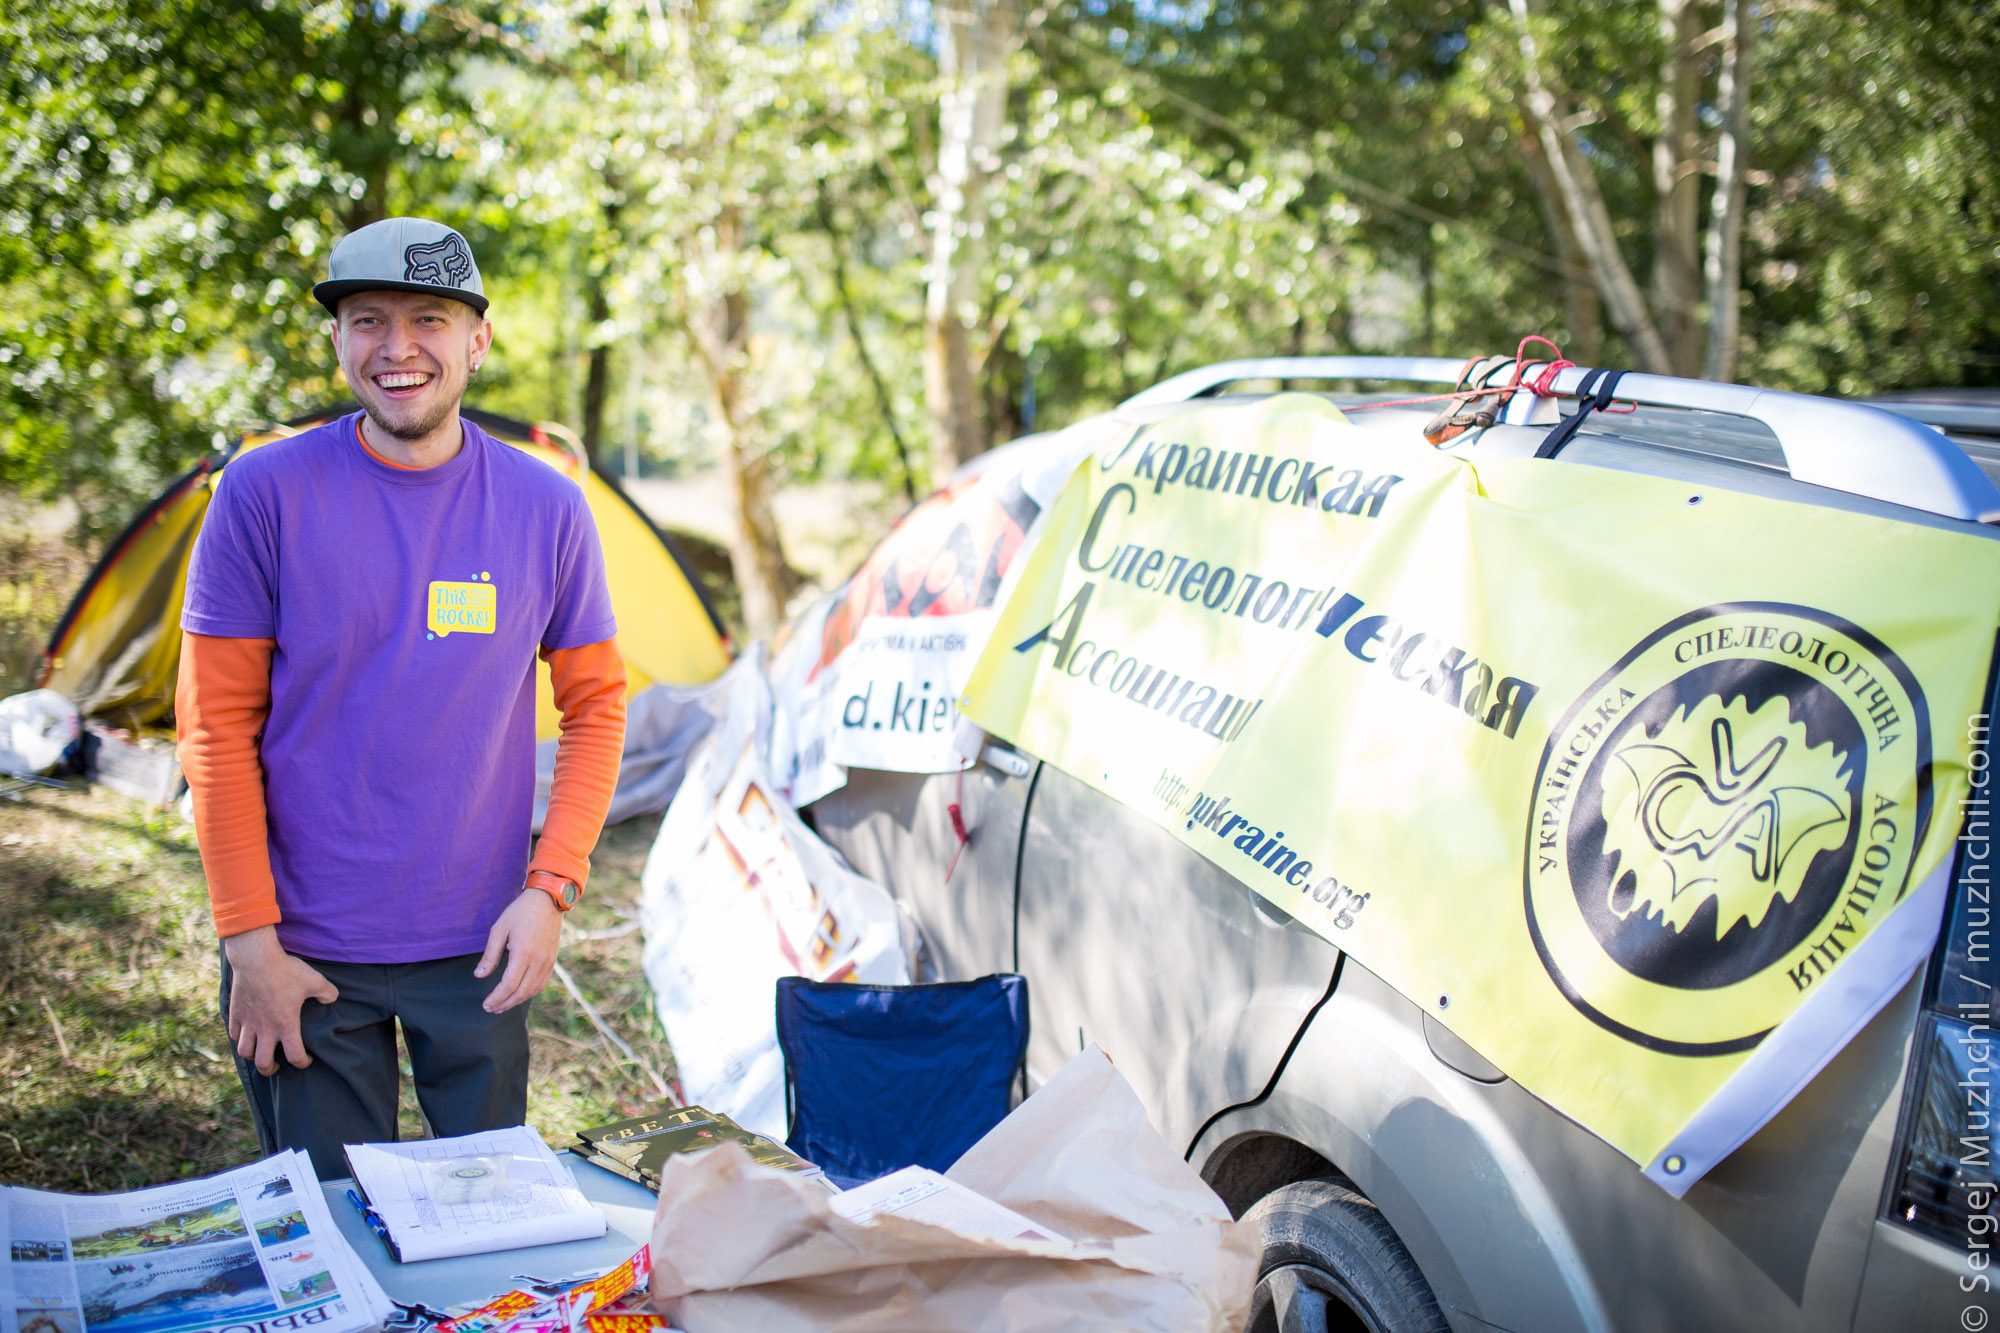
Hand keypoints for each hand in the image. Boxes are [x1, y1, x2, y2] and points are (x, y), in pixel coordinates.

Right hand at [222, 926, 338, 1074]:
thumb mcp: (314, 980)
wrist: (255, 958)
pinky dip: (240, 1039)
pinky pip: (233, 1035)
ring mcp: (247, 1022)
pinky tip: (246, 1035)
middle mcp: (265, 1029)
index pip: (295, 1057)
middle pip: (263, 1064)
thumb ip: (327, 993)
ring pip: (244, 1052)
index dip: (303, 1063)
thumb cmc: (285, 970)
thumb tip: (331, 1000)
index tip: (306, 1060)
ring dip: (253, 1056)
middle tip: (276, 1065)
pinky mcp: (235, 1014)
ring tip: (259, 1052)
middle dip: (270, 1070)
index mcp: (286, 1025)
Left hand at [475, 888, 561, 1012]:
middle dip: (504, 1003)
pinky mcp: (552, 960)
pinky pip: (541, 983)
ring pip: (532, 990)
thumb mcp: (499, 929)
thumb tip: (479, 976)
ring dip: (517, 1001)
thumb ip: (490, 955)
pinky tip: (519, 994)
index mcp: (523, 953)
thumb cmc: (520, 912)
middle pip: (521, 992)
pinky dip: (529, 993)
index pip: (508, 984)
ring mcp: (548, 962)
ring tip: (502, 1005)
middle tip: (491, 1009)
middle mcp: (538, 961)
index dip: (496, 998)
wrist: (548, 900)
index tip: (485, 1005)